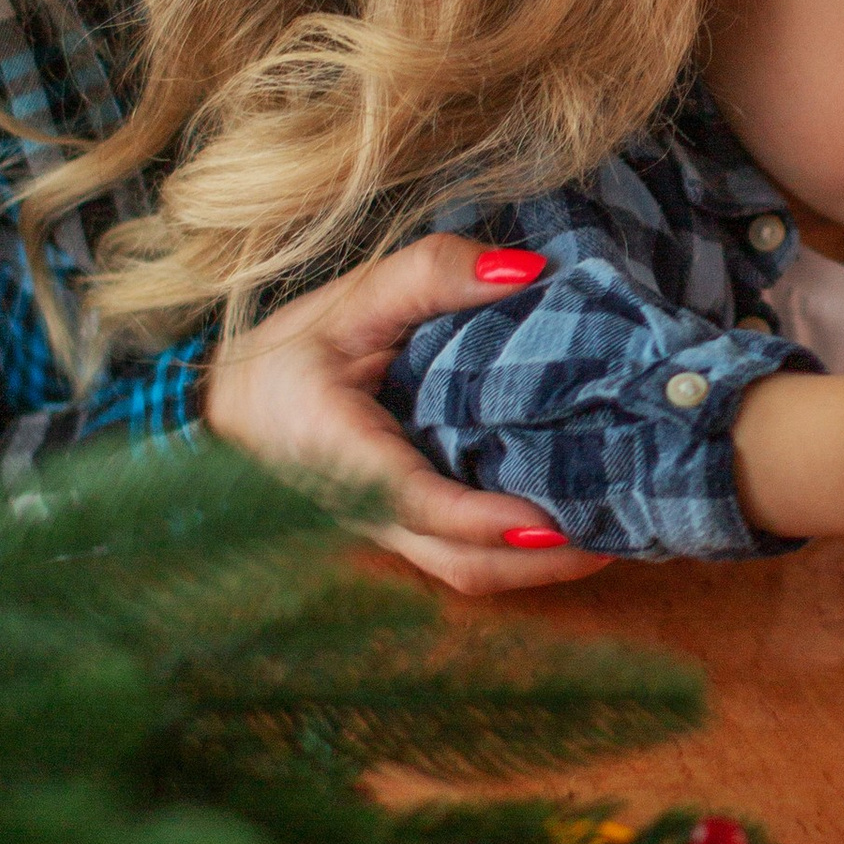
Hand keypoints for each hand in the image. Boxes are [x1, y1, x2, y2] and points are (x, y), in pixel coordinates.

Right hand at [202, 234, 609, 599]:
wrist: (223, 411)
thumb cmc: (286, 355)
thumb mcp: (349, 300)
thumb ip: (429, 276)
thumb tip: (528, 272)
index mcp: (341, 454)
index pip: (419, 502)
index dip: (484, 520)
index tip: (549, 519)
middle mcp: (364, 510)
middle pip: (459, 562)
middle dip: (541, 561)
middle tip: (620, 532)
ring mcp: (382, 530)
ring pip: (464, 572)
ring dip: (538, 567)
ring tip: (612, 533)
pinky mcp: (397, 531)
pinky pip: (459, 557)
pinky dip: (515, 553)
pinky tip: (567, 524)